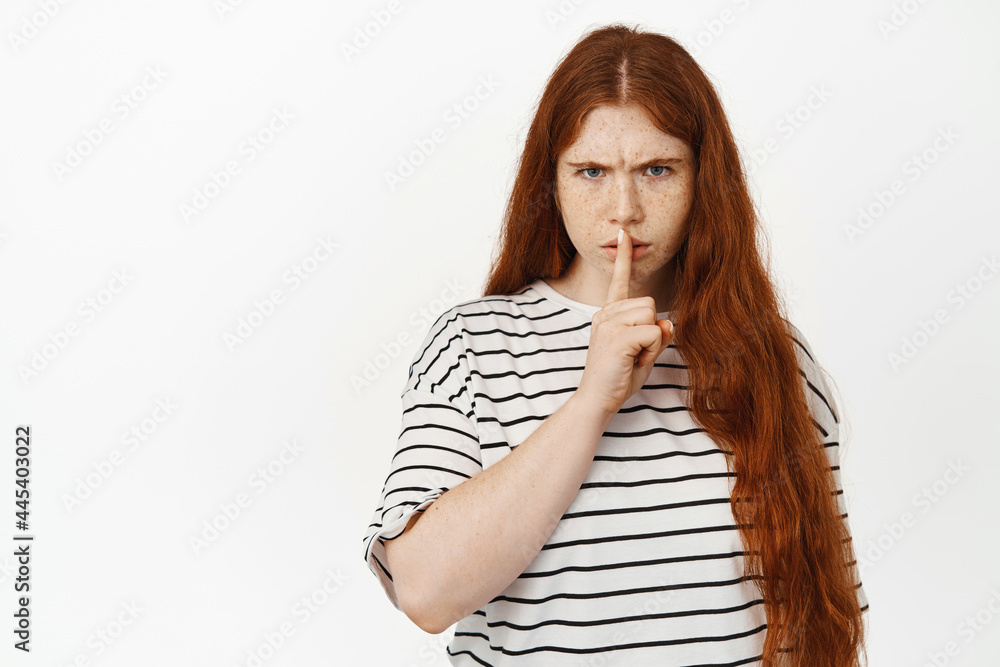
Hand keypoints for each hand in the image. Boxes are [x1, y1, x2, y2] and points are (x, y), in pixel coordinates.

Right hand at [575, 228, 674, 417]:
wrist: (597, 400)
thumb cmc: (617, 378)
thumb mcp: (643, 353)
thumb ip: (656, 334)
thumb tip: (667, 323)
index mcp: (608, 314)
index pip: (619, 281)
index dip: (624, 258)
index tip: (624, 234)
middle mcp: (605, 314)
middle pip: (649, 303)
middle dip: (651, 330)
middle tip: (635, 353)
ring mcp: (608, 323)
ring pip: (652, 316)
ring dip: (651, 341)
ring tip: (632, 358)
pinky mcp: (616, 336)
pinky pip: (651, 333)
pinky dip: (650, 351)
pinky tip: (632, 361)